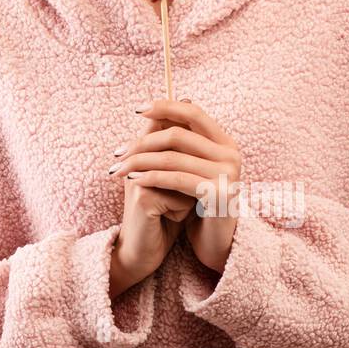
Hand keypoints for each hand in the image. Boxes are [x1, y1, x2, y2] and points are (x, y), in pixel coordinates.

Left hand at [111, 98, 240, 274]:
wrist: (215, 240)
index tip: (138, 109)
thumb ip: (179, 142)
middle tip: (118, 152)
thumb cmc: (198, 201)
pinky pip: (176, 179)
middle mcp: (231, 154)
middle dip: (142, 142)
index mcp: (225, 142)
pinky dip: (151, 177)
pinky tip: (133, 180)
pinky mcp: (218, 194)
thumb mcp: (191, 167)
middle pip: (178, 135)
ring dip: (139, 162)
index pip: (193, 114)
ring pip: (172, 158)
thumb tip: (153, 110)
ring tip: (118, 168)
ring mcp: (227, 174)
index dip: (165, 107)